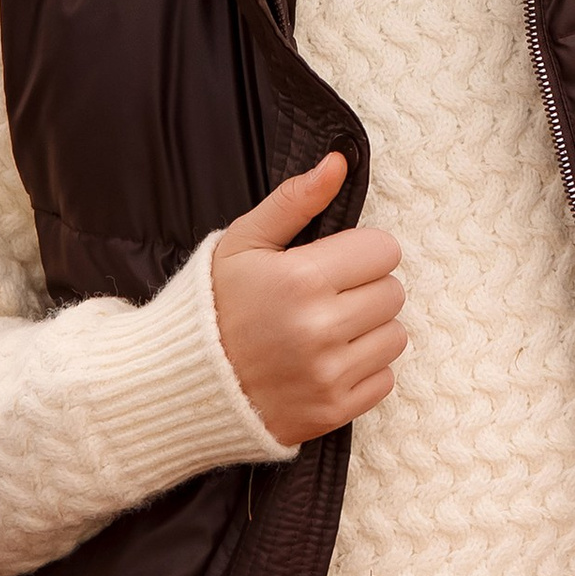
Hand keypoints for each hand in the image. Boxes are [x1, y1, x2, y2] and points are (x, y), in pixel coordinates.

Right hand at [211, 153, 405, 446]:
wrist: (180, 384)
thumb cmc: (212, 306)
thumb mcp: (243, 242)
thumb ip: (294, 200)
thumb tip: (338, 163)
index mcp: (301, 279)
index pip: (384, 250)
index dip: (360, 252)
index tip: (332, 263)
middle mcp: (320, 329)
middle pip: (393, 293)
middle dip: (365, 288)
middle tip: (325, 297)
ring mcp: (327, 375)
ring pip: (394, 336)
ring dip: (369, 330)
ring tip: (326, 330)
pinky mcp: (332, 412)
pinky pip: (384, 380)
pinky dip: (363, 370)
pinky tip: (326, 362)